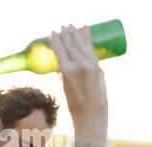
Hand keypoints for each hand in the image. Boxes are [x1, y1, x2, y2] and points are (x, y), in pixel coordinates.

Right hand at [50, 25, 107, 144]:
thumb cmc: (75, 105)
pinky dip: (87, 38)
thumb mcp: (65, 88)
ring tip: (72, 25)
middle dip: (66, 33)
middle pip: (71, 44)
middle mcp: (78, 65)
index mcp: (66, 70)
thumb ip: (63, 75)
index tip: (52, 32)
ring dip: (76, 33)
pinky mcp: (99, 67)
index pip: (59, 49)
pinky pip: (91, 49)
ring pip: (81, 44)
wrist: (91, 115)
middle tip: (63, 26)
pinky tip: (85, 29)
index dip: (56, 40)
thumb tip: (59, 66)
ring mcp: (90, 65)